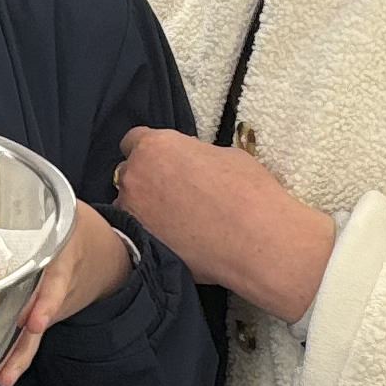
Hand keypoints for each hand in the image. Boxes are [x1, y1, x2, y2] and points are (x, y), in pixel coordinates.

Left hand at [0, 200, 140, 385]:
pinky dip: (18, 354)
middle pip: (47, 310)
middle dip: (32, 332)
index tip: (36, 320)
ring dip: (20, 355)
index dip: (47, 300)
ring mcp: (57, 302)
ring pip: (38, 331)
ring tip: (3, 377)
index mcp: (65, 250)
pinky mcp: (48, 315)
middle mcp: (62, 281)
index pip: (57, 277)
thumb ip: (28, 204)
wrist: (106, 253)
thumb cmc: (70, 225)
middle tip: (18, 352)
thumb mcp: (58, 208)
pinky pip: (33, 336)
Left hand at [114, 126, 333, 321]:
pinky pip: (137, 234)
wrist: (256, 241)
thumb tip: (191, 163)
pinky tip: (175, 239)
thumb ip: (195, 155)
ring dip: (144, 209)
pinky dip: (150, 234)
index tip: (163, 160)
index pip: (134, 140)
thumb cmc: (248, 192)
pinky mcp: (140, 244)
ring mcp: (132, 213)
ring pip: (129, 206)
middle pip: (129, 173)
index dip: (150, 151)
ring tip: (175, 221)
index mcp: (155, 146)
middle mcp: (135, 176)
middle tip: (174, 192)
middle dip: (146, 179)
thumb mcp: (225, 156)